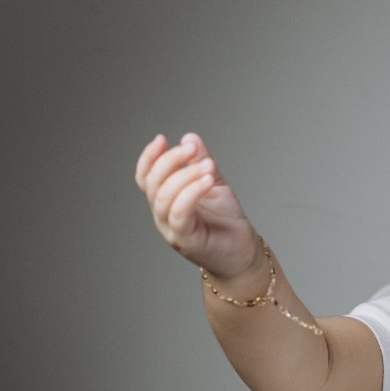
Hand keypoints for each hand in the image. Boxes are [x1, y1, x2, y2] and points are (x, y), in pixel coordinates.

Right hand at [135, 133, 257, 277]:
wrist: (244, 253)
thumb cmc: (227, 222)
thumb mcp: (214, 184)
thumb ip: (201, 162)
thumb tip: (190, 137)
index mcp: (166, 200)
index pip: (145, 177)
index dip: (149, 157)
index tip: (163, 138)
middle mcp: (163, 215)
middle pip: (152, 184)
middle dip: (170, 160)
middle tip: (192, 148)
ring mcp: (171, 230)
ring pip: (164, 197)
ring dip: (185, 175)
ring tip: (208, 166)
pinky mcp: (186, 241)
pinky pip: (179, 214)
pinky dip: (191, 193)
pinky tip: (207, 180)